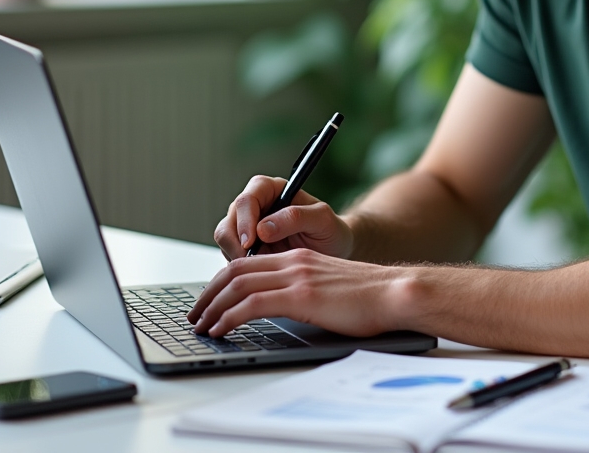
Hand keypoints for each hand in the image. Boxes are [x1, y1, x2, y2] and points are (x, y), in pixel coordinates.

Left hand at [187, 248, 412, 337]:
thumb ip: (304, 291)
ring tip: (201, 326)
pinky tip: (221, 330)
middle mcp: (294, 262)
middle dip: (208, 294)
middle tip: (194, 315)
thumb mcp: (328, 288)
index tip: (209, 301)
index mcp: (299, 258)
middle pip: (235, 271)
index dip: (221, 281)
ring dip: (212, 307)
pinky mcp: (300, 296)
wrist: (394, 293)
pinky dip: (229, 317)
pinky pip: (252, 304)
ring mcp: (296, 277)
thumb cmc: (368, 298)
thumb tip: (285, 311)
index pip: (248, 263)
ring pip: (238, 285)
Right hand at [213, 175, 354, 260]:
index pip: (246, 199)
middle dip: (235, 244)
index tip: (251, 242)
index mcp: (271, 190)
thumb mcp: (322, 219)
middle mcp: (255, 207)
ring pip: (225, 241)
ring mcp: (247, 229)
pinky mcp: (246, 250)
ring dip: (237, 258)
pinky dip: (240, 270)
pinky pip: (231, 259)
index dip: (244, 221)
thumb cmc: (330, 230)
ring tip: (261, 269)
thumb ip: (296, 217)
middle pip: (229, 221)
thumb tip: (263, 228)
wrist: (334, 251)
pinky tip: (259, 276)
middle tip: (251, 262)